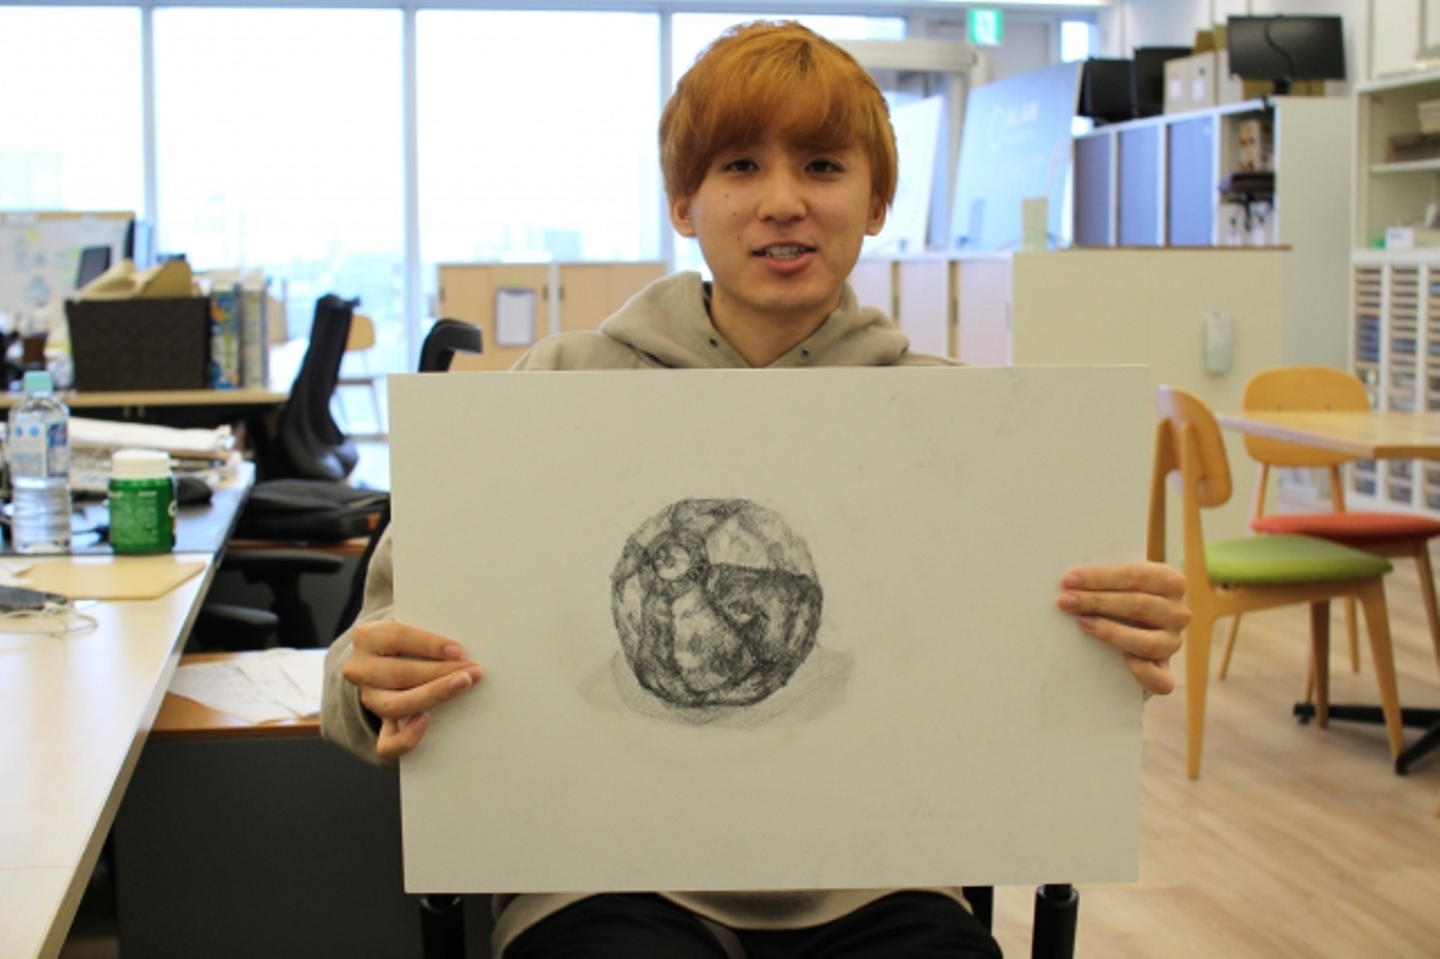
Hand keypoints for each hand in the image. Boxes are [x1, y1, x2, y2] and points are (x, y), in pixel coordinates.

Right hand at [341, 620, 482, 759]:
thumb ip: (427, 633)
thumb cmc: (406, 641)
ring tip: (461, 686)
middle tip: (471, 671)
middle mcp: (360, 669)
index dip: (429, 644)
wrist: (384, 659)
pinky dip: (407, 737)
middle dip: (441, 672)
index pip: (396, 637)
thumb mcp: (409, 627)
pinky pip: (386, 744)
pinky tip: (426, 720)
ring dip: (433, 696)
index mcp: (366, 637)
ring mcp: (367, 698)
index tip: (458, 651)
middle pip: (400, 673)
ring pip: (394, 705)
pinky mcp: (378, 724)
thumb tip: (459, 646)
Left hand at [1057, 562, 1188, 695]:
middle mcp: (1178, 613)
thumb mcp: (1118, 586)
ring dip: (1110, 632)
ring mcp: (1173, 644)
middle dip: (1097, 602)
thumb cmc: (1116, 602)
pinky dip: (1139, 671)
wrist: (1127, 641)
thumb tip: (1070, 581)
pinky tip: (1120, 659)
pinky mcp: (1166, 674)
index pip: (1137, 576)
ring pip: (1147, 642)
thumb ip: (1104, 581)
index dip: (1101, 578)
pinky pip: (1159, 679)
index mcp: (1171, 582)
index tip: (1069, 580)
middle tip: (1066, 601)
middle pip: (1139, 606)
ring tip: (1082, 623)